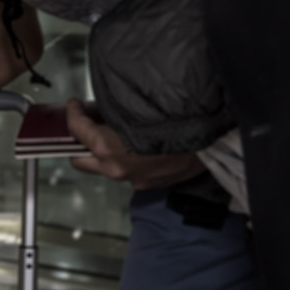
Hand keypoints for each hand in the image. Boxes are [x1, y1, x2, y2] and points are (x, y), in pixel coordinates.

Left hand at [66, 99, 205, 189]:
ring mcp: (131, 179)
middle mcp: (115, 168)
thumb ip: (114, 111)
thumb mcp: (140, 107)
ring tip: (113, 133)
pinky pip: (126, 171)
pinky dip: (125, 158)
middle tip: (86, 125)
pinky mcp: (147, 184)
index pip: (77, 129)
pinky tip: (137, 145)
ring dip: (103, 152)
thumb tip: (100, 109)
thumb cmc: (179, 119)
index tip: (74, 105)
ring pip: (103, 166)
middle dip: (79, 142)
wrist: (215, 142)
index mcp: (109, 148)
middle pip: (79, 159)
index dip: (73, 113)